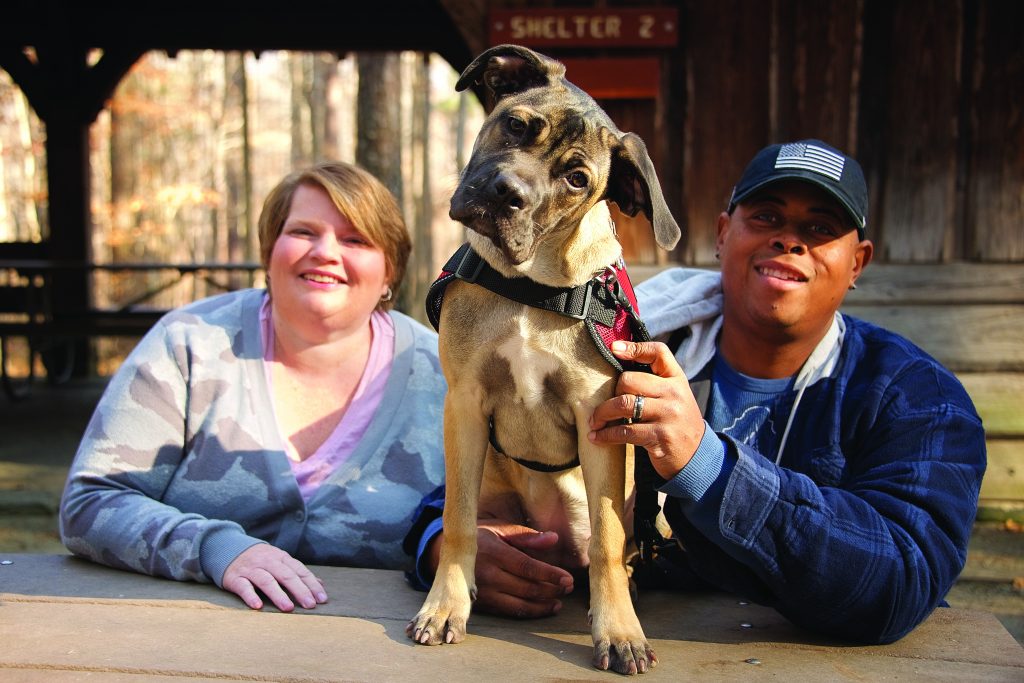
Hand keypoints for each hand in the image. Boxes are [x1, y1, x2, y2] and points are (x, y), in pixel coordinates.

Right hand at [222, 543, 327, 611]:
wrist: (228, 548)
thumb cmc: (261, 560)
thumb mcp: (280, 561)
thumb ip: (298, 573)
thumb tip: (321, 584)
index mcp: (281, 558)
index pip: (300, 571)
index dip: (311, 584)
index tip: (322, 599)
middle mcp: (267, 562)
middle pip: (286, 575)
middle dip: (300, 590)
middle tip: (310, 605)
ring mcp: (251, 569)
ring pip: (266, 580)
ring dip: (278, 594)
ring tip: (288, 608)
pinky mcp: (235, 578)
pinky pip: (243, 587)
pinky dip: (250, 596)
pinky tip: (258, 606)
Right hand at [427, 520, 573, 618]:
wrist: (445, 554)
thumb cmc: (480, 537)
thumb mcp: (500, 529)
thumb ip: (527, 536)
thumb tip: (554, 539)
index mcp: (493, 552)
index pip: (527, 566)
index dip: (549, 574)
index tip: (568, 578)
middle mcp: (486, 574)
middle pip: (526, 587)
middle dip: (551, 589)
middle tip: (569, 587)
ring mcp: (483, 592)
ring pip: (519, 604)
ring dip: (543, 604)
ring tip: (560, 601)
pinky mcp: (481, 604)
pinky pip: (509, 611)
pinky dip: (530, 612)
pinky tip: (545, 608)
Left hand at [588, 340, 704, 479]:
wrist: (696, 455)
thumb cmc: (676, 422)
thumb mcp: (673, 396)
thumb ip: (654, 382)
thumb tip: (618, 365)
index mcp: (677, 379)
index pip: (658, 352)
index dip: (635, 348)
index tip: (614, 349)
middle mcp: (674, 393)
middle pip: (629, 380)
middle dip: (610, 394)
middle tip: (603, 407)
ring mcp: (668, 415)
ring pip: (623, 404)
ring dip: (602, 414)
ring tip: (594, 422)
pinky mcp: (660, 436)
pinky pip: (625, 431)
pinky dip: (606, 435)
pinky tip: (596, 437)